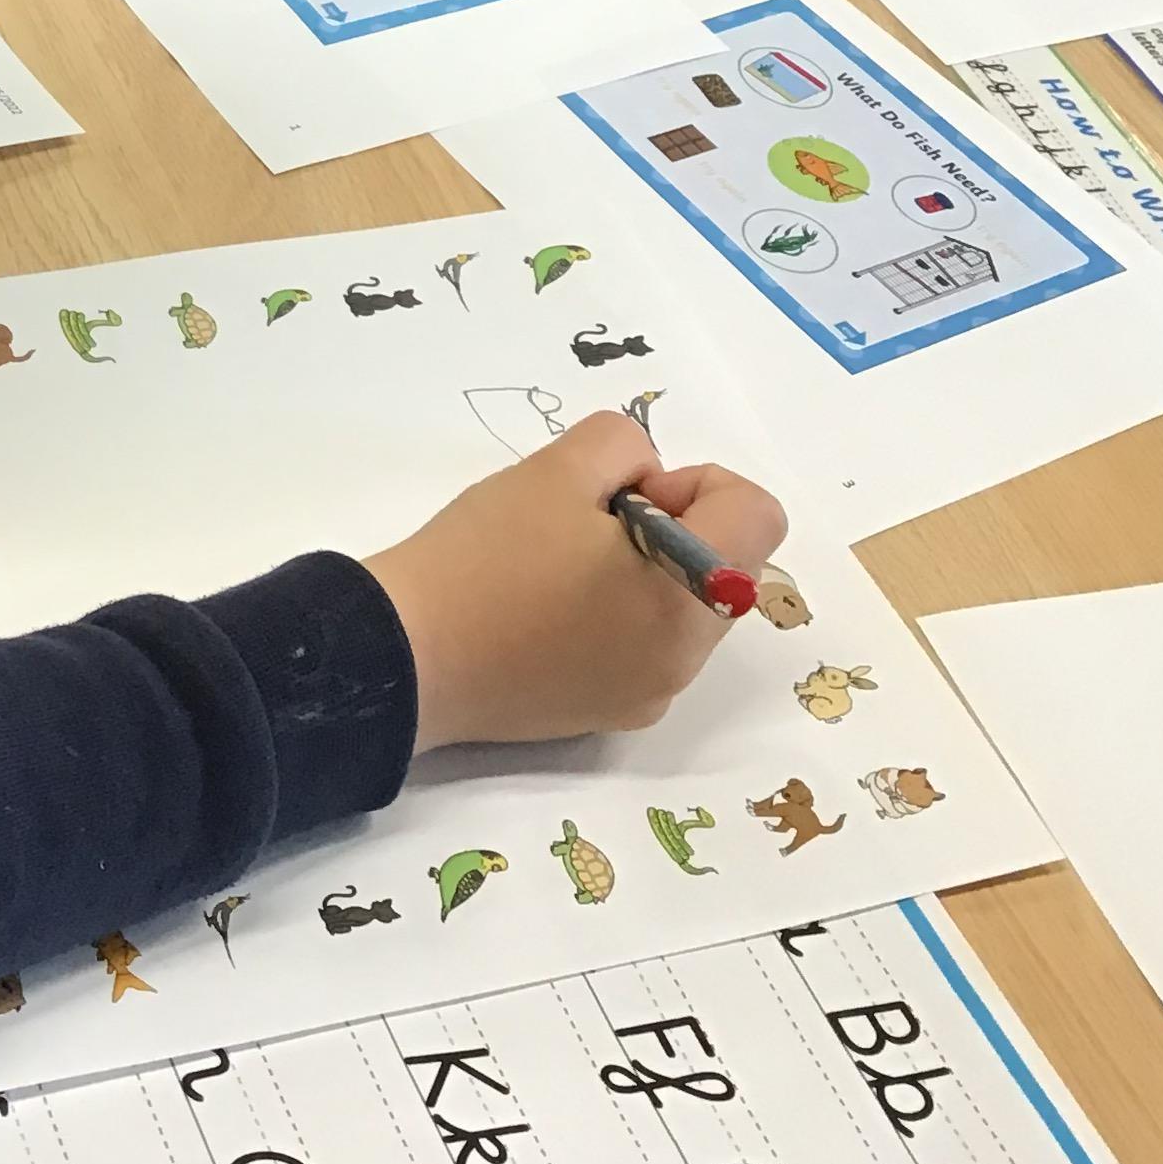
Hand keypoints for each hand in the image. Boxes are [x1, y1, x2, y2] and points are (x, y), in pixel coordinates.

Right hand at [361, 415, 786, 754]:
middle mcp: (686, 657)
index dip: (700, 485)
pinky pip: (645, 649)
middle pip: (726, 565)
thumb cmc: (484, 557)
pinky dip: (618, 618)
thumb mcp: (555, 467)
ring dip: (645, 572)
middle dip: (671, 527)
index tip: (628, 495)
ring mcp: (650, 695)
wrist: (404, 656)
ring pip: (683, 608)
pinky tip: (545, 612)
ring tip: (558, 567)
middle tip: (584, 522)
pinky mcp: (609, 717)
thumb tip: (646, 486)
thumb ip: (623, 446)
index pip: (759, 516)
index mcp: (689, 594)